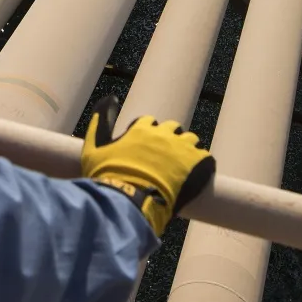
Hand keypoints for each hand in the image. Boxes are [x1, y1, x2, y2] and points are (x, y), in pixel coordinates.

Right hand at [79, 98, 215, 235]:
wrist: (129, 201)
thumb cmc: (109, 178)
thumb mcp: (93, 149)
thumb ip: (100, 122)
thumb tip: (111, 99)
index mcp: (141, 130)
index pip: (149, 122)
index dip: (146, 134)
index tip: (143, 148)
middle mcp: (164, 135)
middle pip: (173, 129)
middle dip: (169, 139)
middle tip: (163, 159)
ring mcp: (183, 149)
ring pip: (191, 140)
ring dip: (187, 150)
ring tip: (182, 168)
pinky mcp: (198, 165)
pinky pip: (207, 158)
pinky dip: (203, 164)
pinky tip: (197, 175)